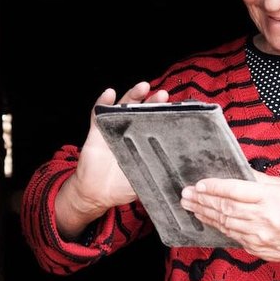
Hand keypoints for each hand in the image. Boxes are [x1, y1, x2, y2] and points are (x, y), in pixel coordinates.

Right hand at [55, 81, 168, 238]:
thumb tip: (183, 175)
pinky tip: (109, 94)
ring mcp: (112, 130)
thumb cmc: (121, 187)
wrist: (97, 194)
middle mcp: (128, 132)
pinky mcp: (96, 132)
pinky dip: (102, 102)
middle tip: (163, 94)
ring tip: (143, 86)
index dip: (164, 114)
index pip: (155, 123)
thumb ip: (160, 175)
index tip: (177, 108)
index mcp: (141, 142)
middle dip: (152, 101)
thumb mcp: (146, 181)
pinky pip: (98, 114)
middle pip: (141, 111)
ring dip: (132, 95)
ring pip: (122, 107)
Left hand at [180, 171, 279, 275]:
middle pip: (225, 207)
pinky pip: (229, 234)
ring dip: (203, 212)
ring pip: (224, 222)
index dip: (215, 187)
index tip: (199, 184)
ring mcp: (258, 235)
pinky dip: (215, 224)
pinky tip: (204, 217)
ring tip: (188, 204)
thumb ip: (258, 179)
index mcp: (271, 198)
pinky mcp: (253, 247)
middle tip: (186, 193)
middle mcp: (263, 218)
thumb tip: (235, 168)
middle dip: (202, 200)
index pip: (236, 190)